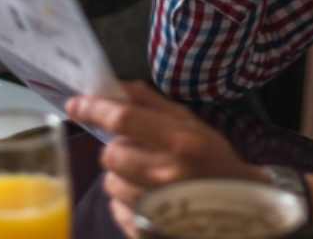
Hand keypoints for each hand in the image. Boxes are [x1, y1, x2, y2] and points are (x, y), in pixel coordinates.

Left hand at [66, 82, 263, 237]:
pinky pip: (116, 209)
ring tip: (146, 177)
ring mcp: (155, 207)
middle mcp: (165, 175)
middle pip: (111, 154)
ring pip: (110, 183)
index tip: (75, 104)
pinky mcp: (145, 229)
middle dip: (117, 149)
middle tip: (137, 151)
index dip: (94, 109)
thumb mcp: (192, 125)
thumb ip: (153, 104)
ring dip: (121, 176)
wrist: (237, 210)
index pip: (123, 120)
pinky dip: (125, 200)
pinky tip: (147, 198)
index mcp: (179, 142)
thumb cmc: (214, 161)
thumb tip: (116, 87)